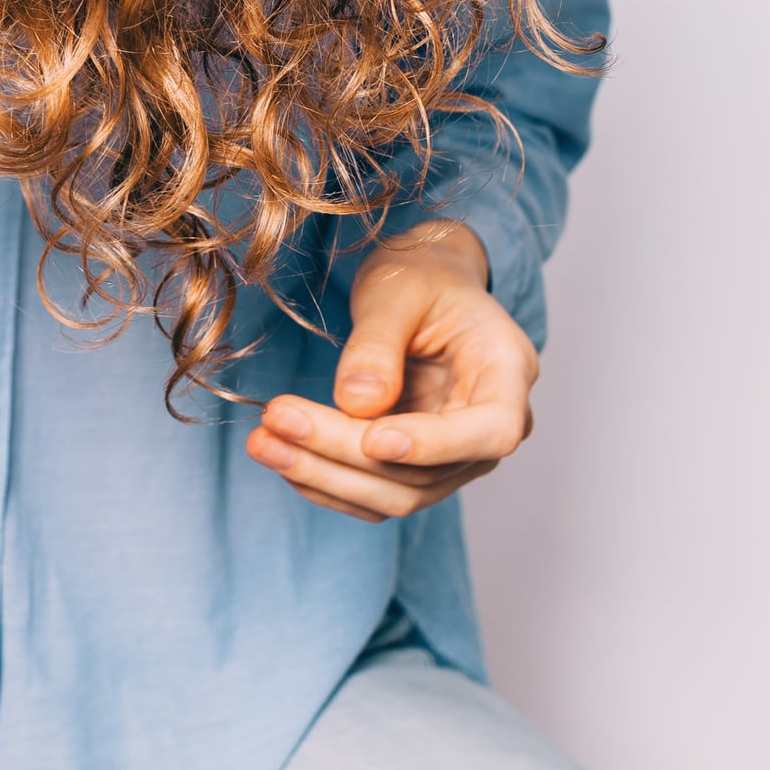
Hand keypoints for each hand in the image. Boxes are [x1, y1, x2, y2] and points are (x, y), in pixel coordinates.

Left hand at [245, 220, 537, 521]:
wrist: (419, 286)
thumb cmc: (419, 277)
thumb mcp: (397, 289)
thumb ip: (378, 344)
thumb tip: (358, 404)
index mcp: (508, 370)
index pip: (491, 430)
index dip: (433, 445)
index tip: (372, 440)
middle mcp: (492, 423)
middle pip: (426, 471)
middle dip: (344, 455)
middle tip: (275, 423)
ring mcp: (456, 455)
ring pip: (396, 492)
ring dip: (323, 475)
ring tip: (261, 442)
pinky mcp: (419, 468)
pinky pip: (374, 491)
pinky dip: (324, 481)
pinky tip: (280, 453)